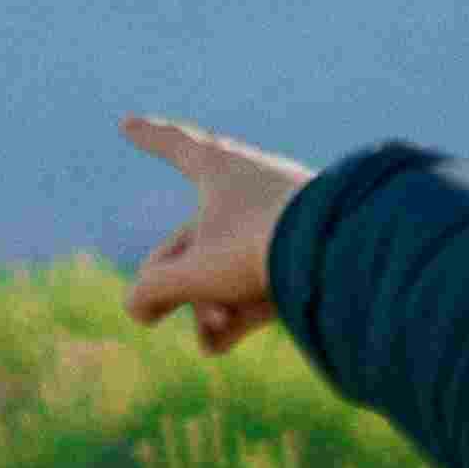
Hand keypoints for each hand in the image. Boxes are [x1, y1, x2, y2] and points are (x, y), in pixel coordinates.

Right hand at [122, 112, 310, 355]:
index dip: (149, 137)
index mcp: (221, 167)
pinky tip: (219, 344)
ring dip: (206, 306)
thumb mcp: (192, 272)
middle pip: (193, 238)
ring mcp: (280, 222)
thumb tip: (137, 305)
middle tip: (148, 316)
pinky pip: (260, 283)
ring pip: (226, 269)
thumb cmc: (259, 245)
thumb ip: (153, 288)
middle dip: (171, 281)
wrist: (341, 254)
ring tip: (208, 339)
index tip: (127, 123)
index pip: (176, 145)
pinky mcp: (305, 256)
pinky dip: (238, 311)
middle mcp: (251, 187)